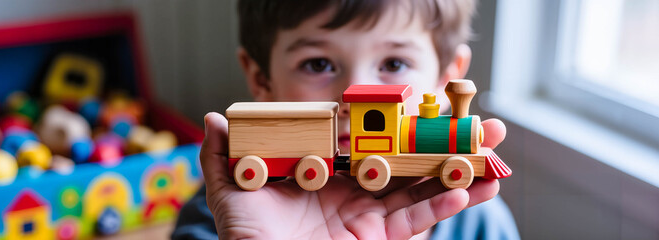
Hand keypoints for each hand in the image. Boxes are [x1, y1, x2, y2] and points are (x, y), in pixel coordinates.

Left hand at [200, 112, 504, 239]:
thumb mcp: (230, 195)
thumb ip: (222, 158)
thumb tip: (216, 118)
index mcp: (325, 171)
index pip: (364, 140)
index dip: (391, 122)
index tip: (419, 102)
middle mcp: (353, 190)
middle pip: (403, 159)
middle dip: (439, 142)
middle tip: (475, 122)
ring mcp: (371, 216)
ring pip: (420, 188)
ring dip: (455, 170)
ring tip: (488, 151)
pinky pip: (417, 222)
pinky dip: (444, 206)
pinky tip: (470, 187)